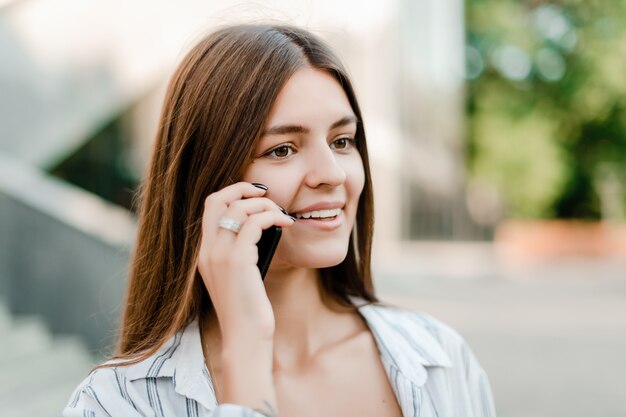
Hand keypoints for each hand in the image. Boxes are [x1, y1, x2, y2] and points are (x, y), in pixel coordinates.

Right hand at [197, 182, 294, 342]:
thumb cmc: (248, 311)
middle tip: (267, 194)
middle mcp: (207, 251)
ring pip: (238, 208)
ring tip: (281, 214)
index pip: (210, 208)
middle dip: (242, 188)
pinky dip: (272, 216)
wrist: (245, 339)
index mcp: (205, 254)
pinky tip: (287, 224)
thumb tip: (262, 229)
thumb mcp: (239, 278)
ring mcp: (219, 255)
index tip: (256, 197)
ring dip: (264, 204)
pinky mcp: (237, 260)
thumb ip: (241, 253)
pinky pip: (254, 223)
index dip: (232, 194)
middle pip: (216, 199)